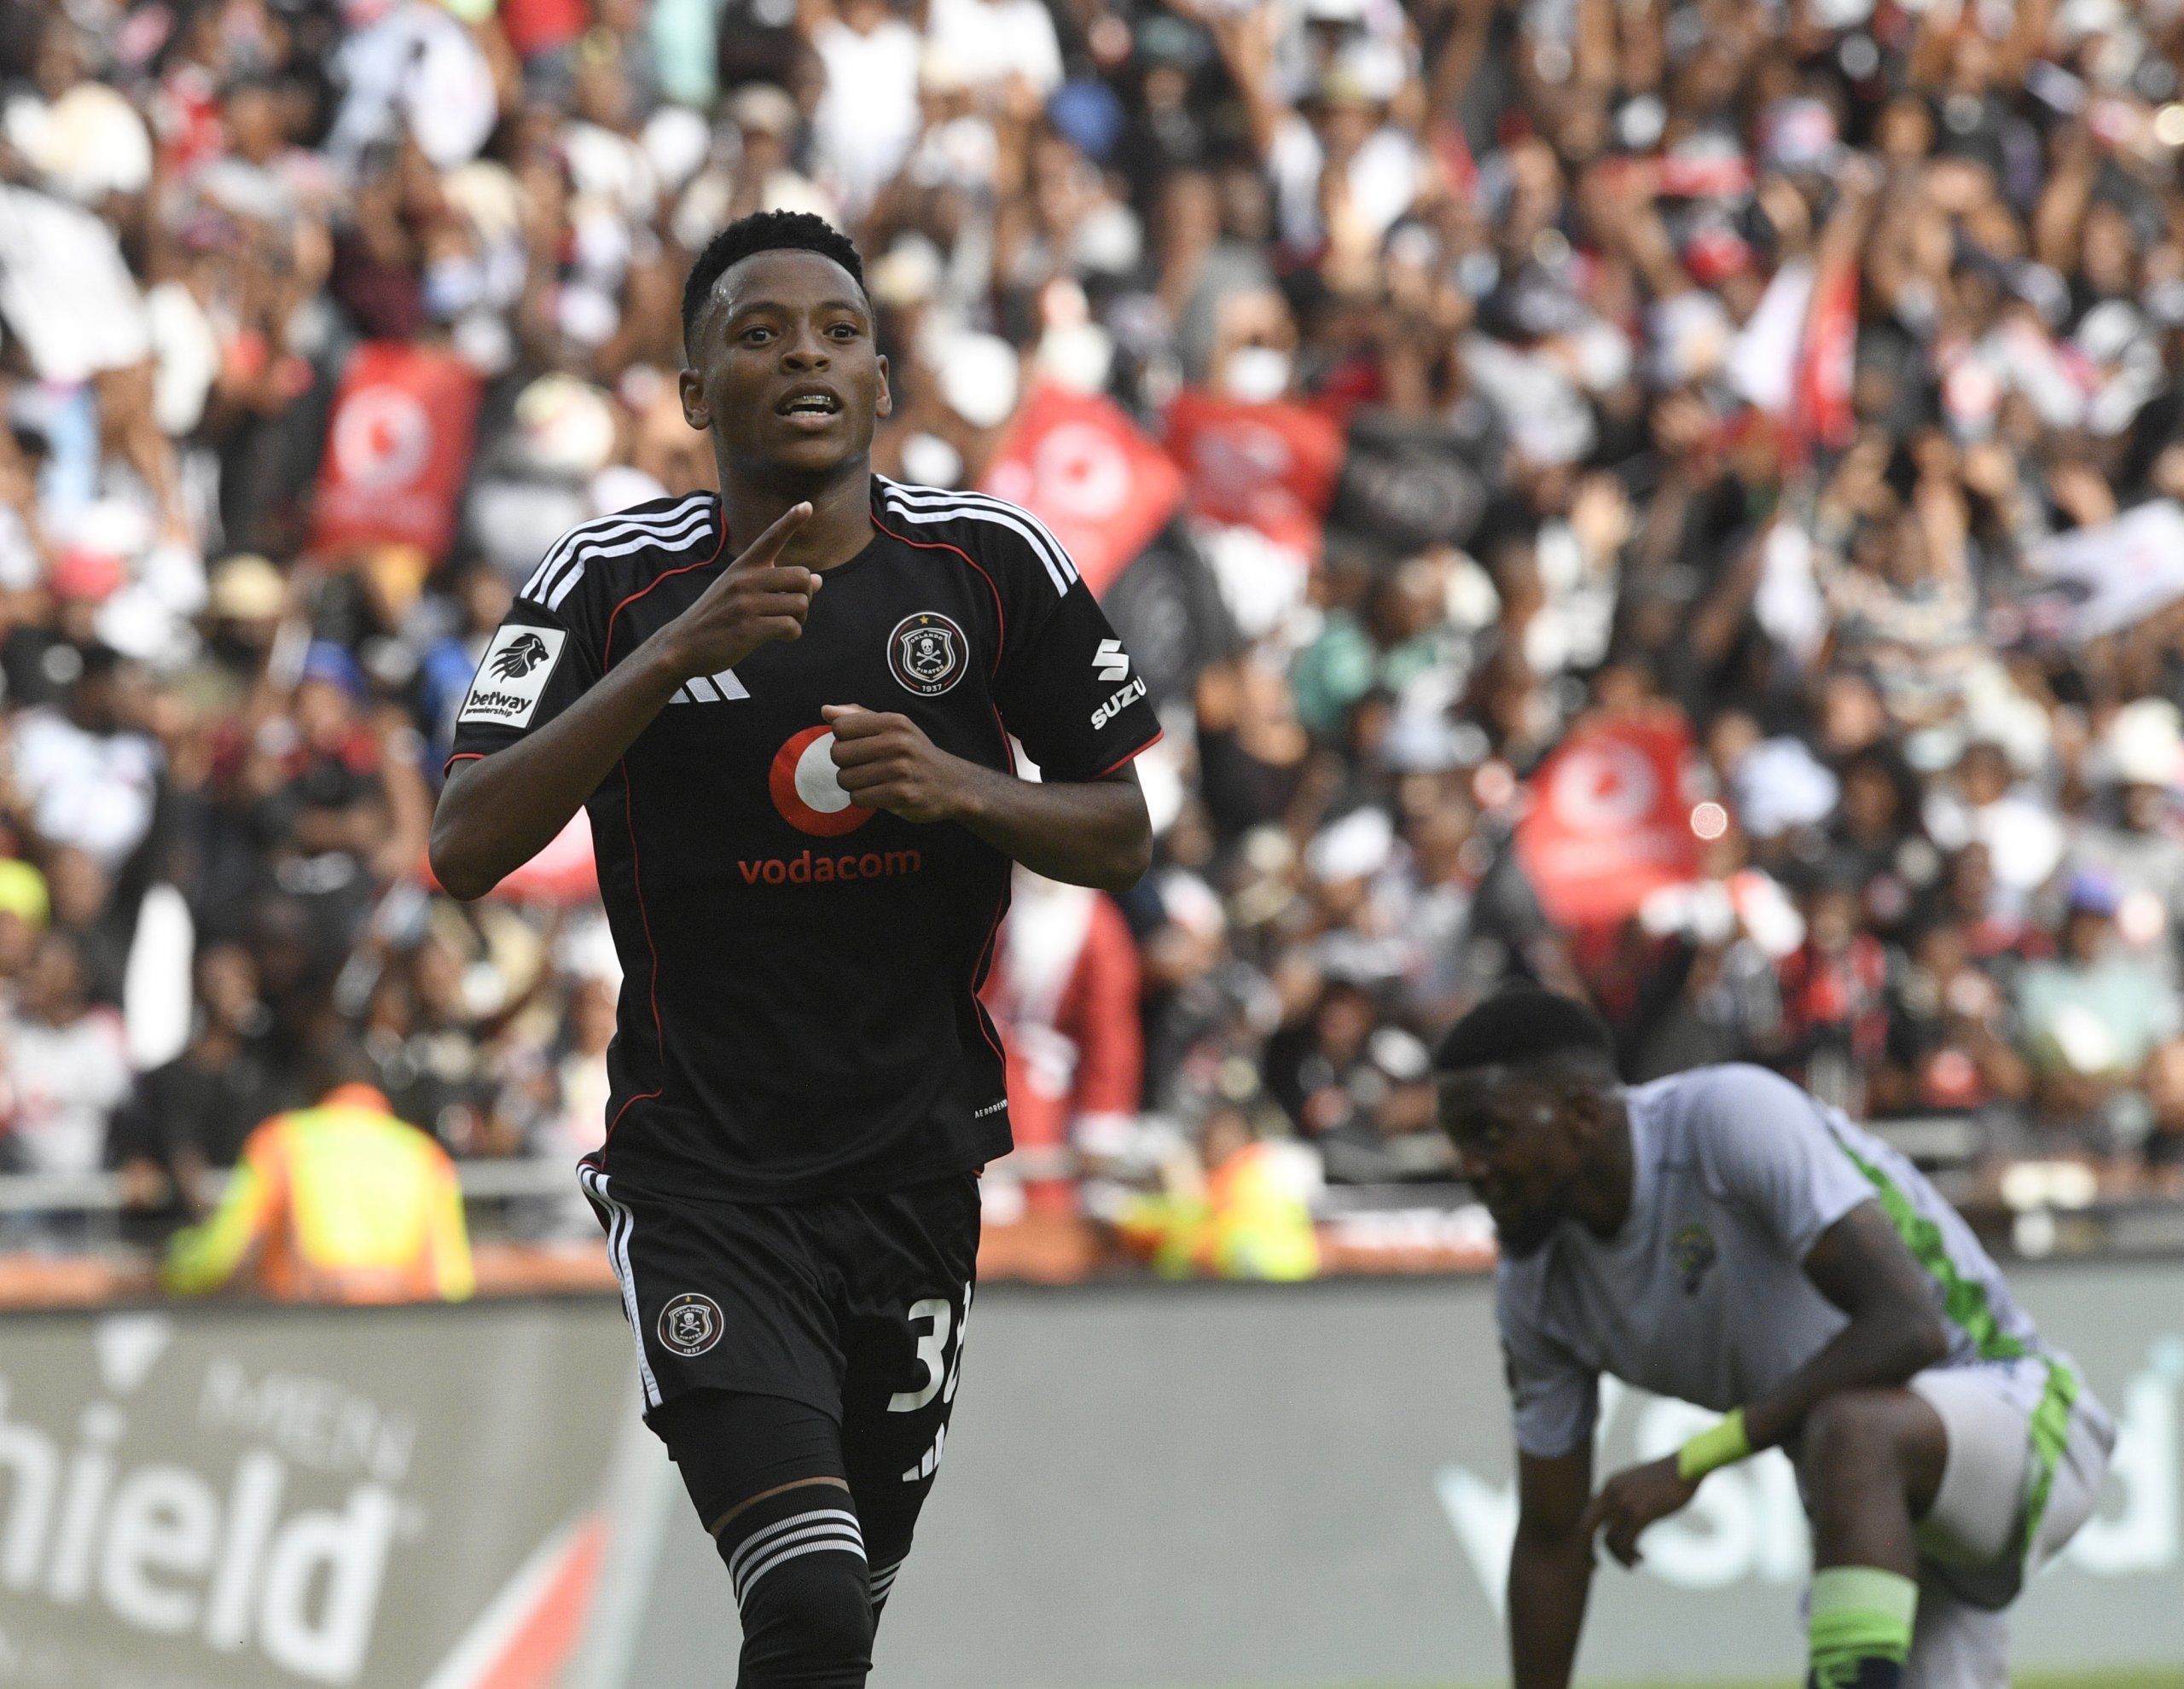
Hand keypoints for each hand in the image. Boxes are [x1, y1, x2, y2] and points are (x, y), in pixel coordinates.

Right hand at [656, 503, 818, 679]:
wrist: (683, 645)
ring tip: (786, 624)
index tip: (807, 505)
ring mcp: (745, 603)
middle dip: (806, 596)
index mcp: (742, 566)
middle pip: (801, 577)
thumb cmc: (717, 617)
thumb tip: (818, 580)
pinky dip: (793, 634)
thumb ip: (776, 585)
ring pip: (800, 604)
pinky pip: (790, 626)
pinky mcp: (747, 628)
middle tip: (794, 610)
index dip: (790, 521)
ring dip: (800, 618)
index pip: (770, 538)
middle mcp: (744, 580)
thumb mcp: (740, 593)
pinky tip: (782, 637)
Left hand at [822, 705, 967, 823]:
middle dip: (845, 765)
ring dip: (854, 785)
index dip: (843, 740)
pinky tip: (880, 794)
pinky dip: (864, 799)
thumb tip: (826, 710)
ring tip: (873, 782)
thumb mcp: (895, 727)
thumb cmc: (916, 754)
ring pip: (845, 779)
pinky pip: (858, 799)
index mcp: (893, 722)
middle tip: (864, 768)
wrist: (952, 784)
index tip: (859, 747)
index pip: (840, 727)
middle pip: (838, 754)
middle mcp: (897, 743)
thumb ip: (860, 717)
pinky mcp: (901, 795)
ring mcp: (899, 770)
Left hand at [1578, 1456, 1698, 1568]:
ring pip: (1608, 1541)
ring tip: (1633, 1563)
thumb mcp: (1637, 1484)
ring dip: (1619, 1558)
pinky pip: (1626, 1543)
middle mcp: (1612, 1493)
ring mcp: (1625, 1503)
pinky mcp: (1641, 1514)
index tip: (1597, 1551)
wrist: (1686, 1466)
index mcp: (1609, 1486)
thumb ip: (1624, 1498)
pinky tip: (1641, 1557)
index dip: (1587, 1537)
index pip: (1587, 1515)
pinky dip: (1630, 1556)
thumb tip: (1618, 1522)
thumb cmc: (1667, 1479)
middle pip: (1585, 1528)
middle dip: (1585, 1550)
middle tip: (1595, 1566)